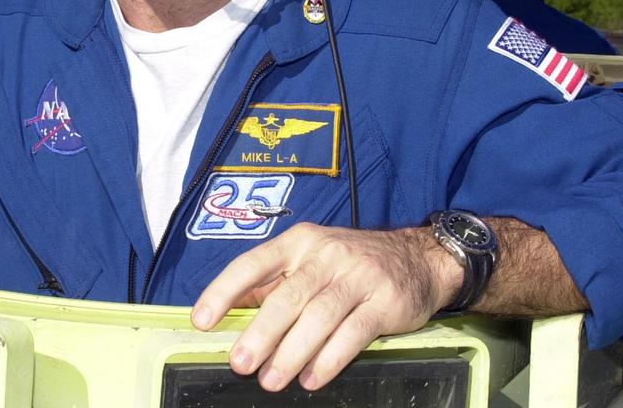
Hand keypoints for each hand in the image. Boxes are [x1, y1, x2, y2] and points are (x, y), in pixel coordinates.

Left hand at [190, 222, 460, 391]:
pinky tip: (312, 378)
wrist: (420, 258)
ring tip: (271, 380)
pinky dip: (330, 359)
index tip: (202, 320)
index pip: (253, 263)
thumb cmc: (352, 262)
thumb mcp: (310, 259)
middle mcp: (326, 253)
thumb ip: (272, 283)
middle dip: (260, 333)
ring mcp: (358, 276)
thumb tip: (228, 310)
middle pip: (287, 295)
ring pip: (318, 316)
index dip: (223, 291)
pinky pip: (353, 332)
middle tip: (240, 364)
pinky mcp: (384, 301)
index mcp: (299, 242)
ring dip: (291, 353)